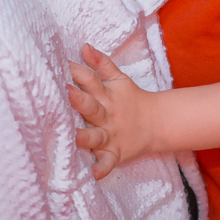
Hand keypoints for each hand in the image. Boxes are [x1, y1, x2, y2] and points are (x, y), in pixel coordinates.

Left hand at [67, 44, 161, 179]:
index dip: (78, 73)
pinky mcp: (115, 154)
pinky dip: (103, 169)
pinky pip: (108, 163)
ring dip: (87, 137)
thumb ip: (101, 63)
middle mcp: (107, 115)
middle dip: (80, 101)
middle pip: (92, 107)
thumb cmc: (129, 99)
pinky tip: (95, 174)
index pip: (92, 81)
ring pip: (97, 136)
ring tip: (75, 137)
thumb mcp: (118, 79)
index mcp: (106, 95)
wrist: (156, 123)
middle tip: (67, 93)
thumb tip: (84, 45)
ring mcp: (111, 135)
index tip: (63, 65)